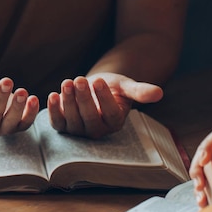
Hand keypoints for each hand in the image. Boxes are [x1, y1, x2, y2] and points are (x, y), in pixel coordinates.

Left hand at [47, 73, 162, 138]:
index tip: (99, 81)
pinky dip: (52, 110)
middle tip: (79, 79)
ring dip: (68, 101)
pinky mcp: (63, 126)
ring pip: (72, 120)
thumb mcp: (126, 86)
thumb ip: (140, 90)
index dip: (104, 98)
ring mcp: (79, 131)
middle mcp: (97, 131)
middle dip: (84, 98)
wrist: (94, 88)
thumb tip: (159, 93)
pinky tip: (52, 95)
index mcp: (115, 123)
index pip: (110, 113)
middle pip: (89, 118)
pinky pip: (57, 122)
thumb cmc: (113, 87)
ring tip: (67, 82)